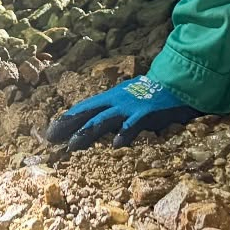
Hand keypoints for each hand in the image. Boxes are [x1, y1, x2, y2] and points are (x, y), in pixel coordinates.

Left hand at [45, 75, 202, 149]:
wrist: (179, 83)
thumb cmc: (153, 95)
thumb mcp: (129, 99)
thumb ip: (115, 112)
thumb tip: (98, 129)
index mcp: (111, 96)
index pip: (83, 108)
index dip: (66, 119)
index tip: (50, 132)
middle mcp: (116, 100)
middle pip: (87, 113)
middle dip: (67, 126)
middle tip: (50, 140)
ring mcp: (129, 106)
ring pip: (102, 120)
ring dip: (86, 133)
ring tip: (72, 146)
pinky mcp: (146, 113)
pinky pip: (132, 125)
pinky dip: (123, 134)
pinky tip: (115, 146)